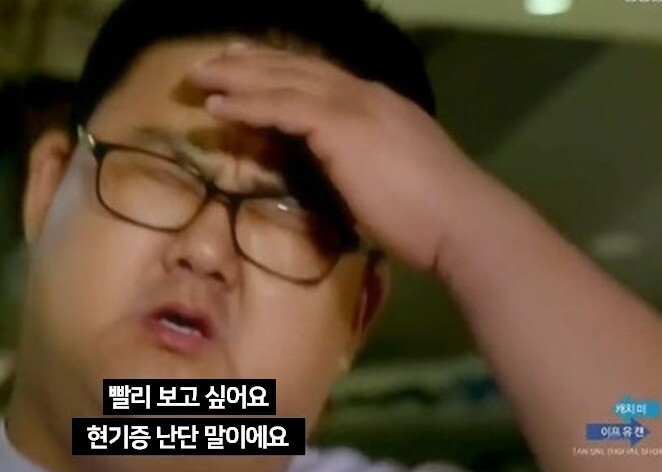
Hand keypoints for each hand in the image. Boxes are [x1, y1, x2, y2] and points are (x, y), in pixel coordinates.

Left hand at [188, 42, 502, 272]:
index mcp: (378, 107)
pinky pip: (282, 107)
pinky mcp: (342, 127)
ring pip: (284, 81)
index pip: (321, 78)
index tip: (250, 64)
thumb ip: (361, 167)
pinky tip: (218, 107)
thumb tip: (340, 178)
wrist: (461, 222)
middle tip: (215, 59)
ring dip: (237, 77)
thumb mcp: (391, 180)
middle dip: (252, 62)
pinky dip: (247, 104)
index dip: (282, 69)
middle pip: (297, 69)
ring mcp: (354, 107)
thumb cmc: (431, 217)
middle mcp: (365, 96)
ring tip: (200, 76)